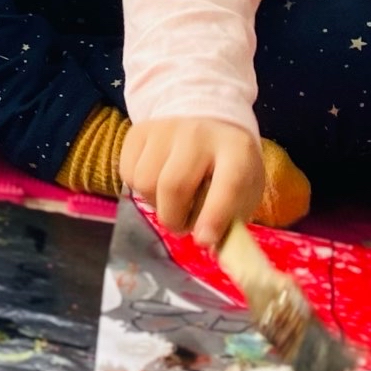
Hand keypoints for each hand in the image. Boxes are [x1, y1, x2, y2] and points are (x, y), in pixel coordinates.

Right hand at [121, 116, 262, 248]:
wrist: (208, 122)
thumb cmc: (229, 167)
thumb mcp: (244, 192)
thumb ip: (230, 222)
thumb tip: (209, 249)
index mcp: (236, 151)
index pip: (227, 183)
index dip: (214, 216)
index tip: (203, 241)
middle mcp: (199, 134)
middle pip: (173, 185)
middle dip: (174, 218)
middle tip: (181, 227)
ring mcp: (165, 129)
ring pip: (144, 182)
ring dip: (155, 204)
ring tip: (171, 202)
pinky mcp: (139, 131)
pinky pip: (127, 173)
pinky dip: (139, 190)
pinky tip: (156, 185)